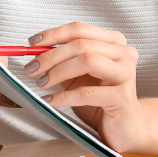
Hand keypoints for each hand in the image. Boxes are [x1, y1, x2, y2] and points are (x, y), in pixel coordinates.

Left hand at [25, 22, 144, 151]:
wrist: (125, 126)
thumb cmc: (101, 98)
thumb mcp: (79, 75)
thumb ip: (63, 60)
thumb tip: (34, 51)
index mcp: (114, 42)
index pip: (80, 29)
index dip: (54, 34)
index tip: (32, 44)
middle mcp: (124, 54)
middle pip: (82, 45)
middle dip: (51, 56)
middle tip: (31, 68)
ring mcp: (126, 74)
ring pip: (88, 61)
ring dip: (58, 71)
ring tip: (42, 83)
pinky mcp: (122, 97)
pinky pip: (87, 93)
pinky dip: (64, 96)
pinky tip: (51, 101)